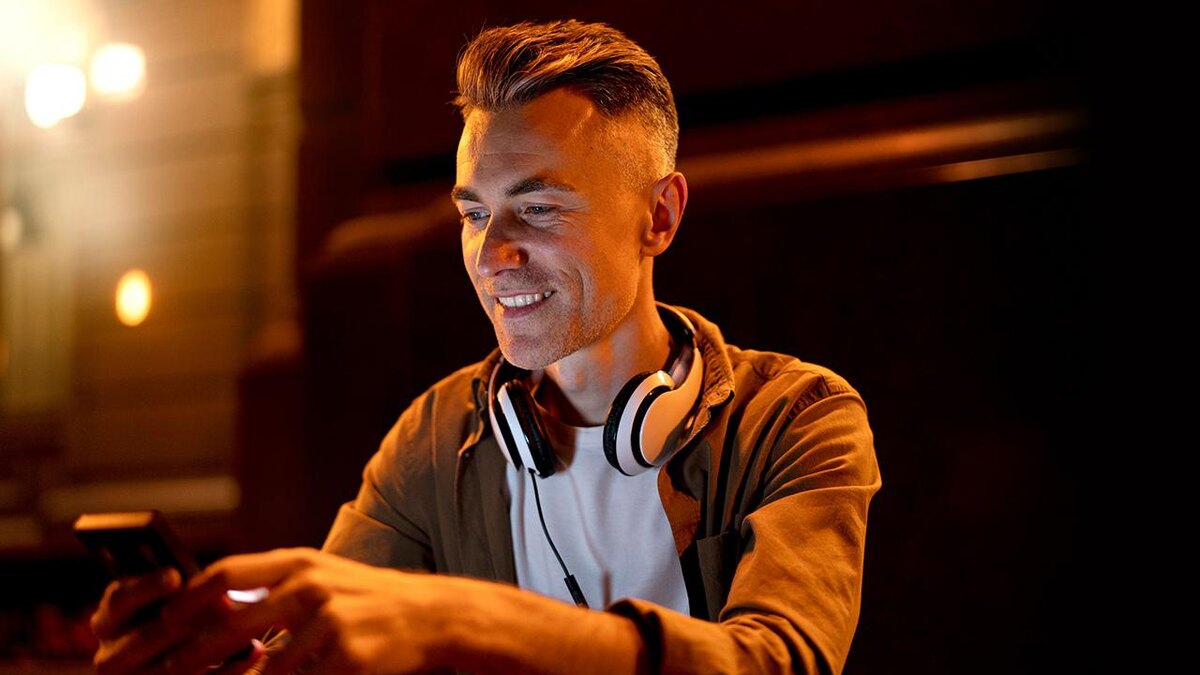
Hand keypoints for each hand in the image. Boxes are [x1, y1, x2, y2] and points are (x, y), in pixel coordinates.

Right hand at [90, 568, 264, 674]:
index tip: (175, 576)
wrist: (184, 666)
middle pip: (147, 636)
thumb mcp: (172, 606)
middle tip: (228, 604)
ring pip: (171, 666)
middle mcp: (110, 655)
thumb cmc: (182, 624)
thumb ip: (179, 593)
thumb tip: (206, 582)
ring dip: (213, 645)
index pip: (118, 600)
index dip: (146, 587)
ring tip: (249, 627)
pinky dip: (227, 670)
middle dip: (190, 619)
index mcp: (109, 622)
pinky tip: (255, 651)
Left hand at [158, 548, 450, 674]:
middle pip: (233, 623)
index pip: (227, 572)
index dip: (188, 598)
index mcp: (300, 561)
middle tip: (167, 671)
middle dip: (193, 653)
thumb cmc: (369, 598)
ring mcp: (331, 622)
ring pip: (263, 666)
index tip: (162, 621)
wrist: (433, 614)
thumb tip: (221, 600)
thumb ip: (278, 584)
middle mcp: (311, 586)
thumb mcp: (325, 575)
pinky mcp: (348, 657)